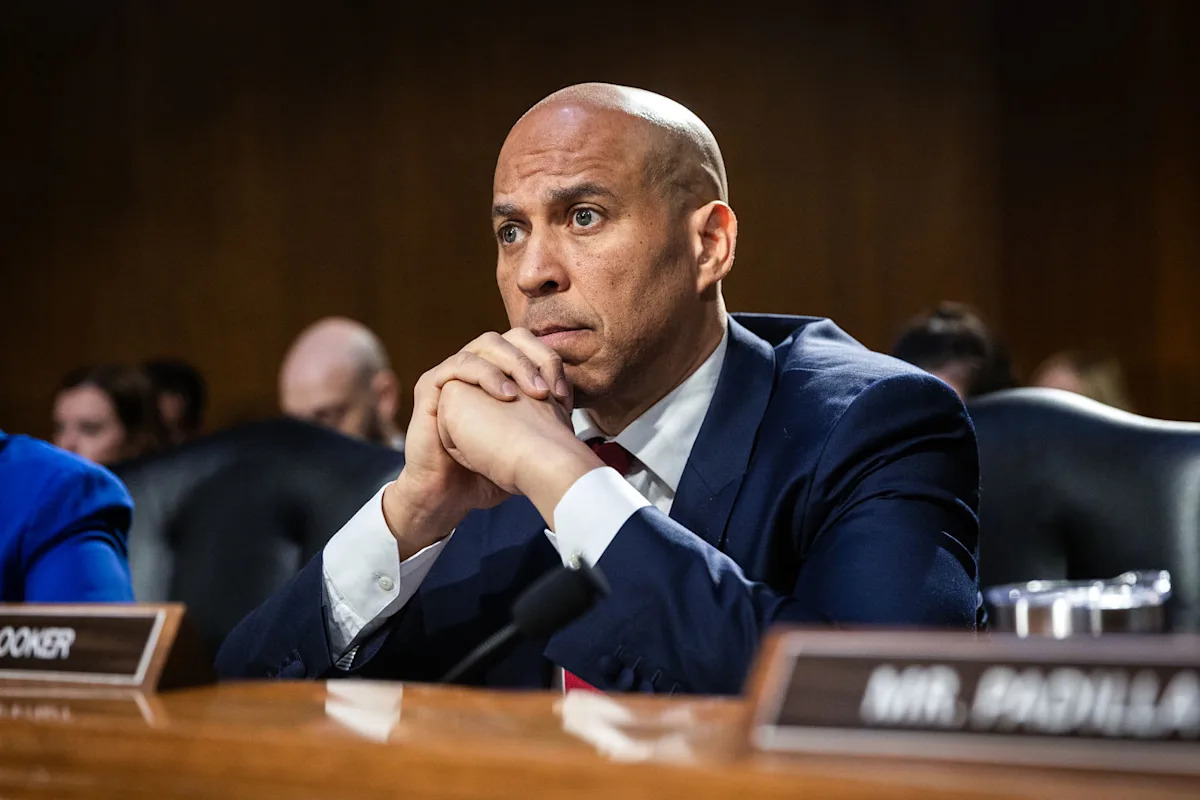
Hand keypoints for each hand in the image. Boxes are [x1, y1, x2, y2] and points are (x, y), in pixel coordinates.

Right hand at [383, 330, 573, 556]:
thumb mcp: (525, 441)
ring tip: (532, 393)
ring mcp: (452, 375)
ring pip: (485, 344)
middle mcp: (475, 369)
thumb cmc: (489, 471)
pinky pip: (457, 365)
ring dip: (514, 364)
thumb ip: (544, 418)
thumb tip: (570, 406)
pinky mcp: (430, 386)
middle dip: (534, 359)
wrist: (452, 495)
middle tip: (548, 391)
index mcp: (497, 375)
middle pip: (509, 338)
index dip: (549, 361)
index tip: (564, 396)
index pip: (527, 346)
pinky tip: (505, 396)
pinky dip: (485, 375)